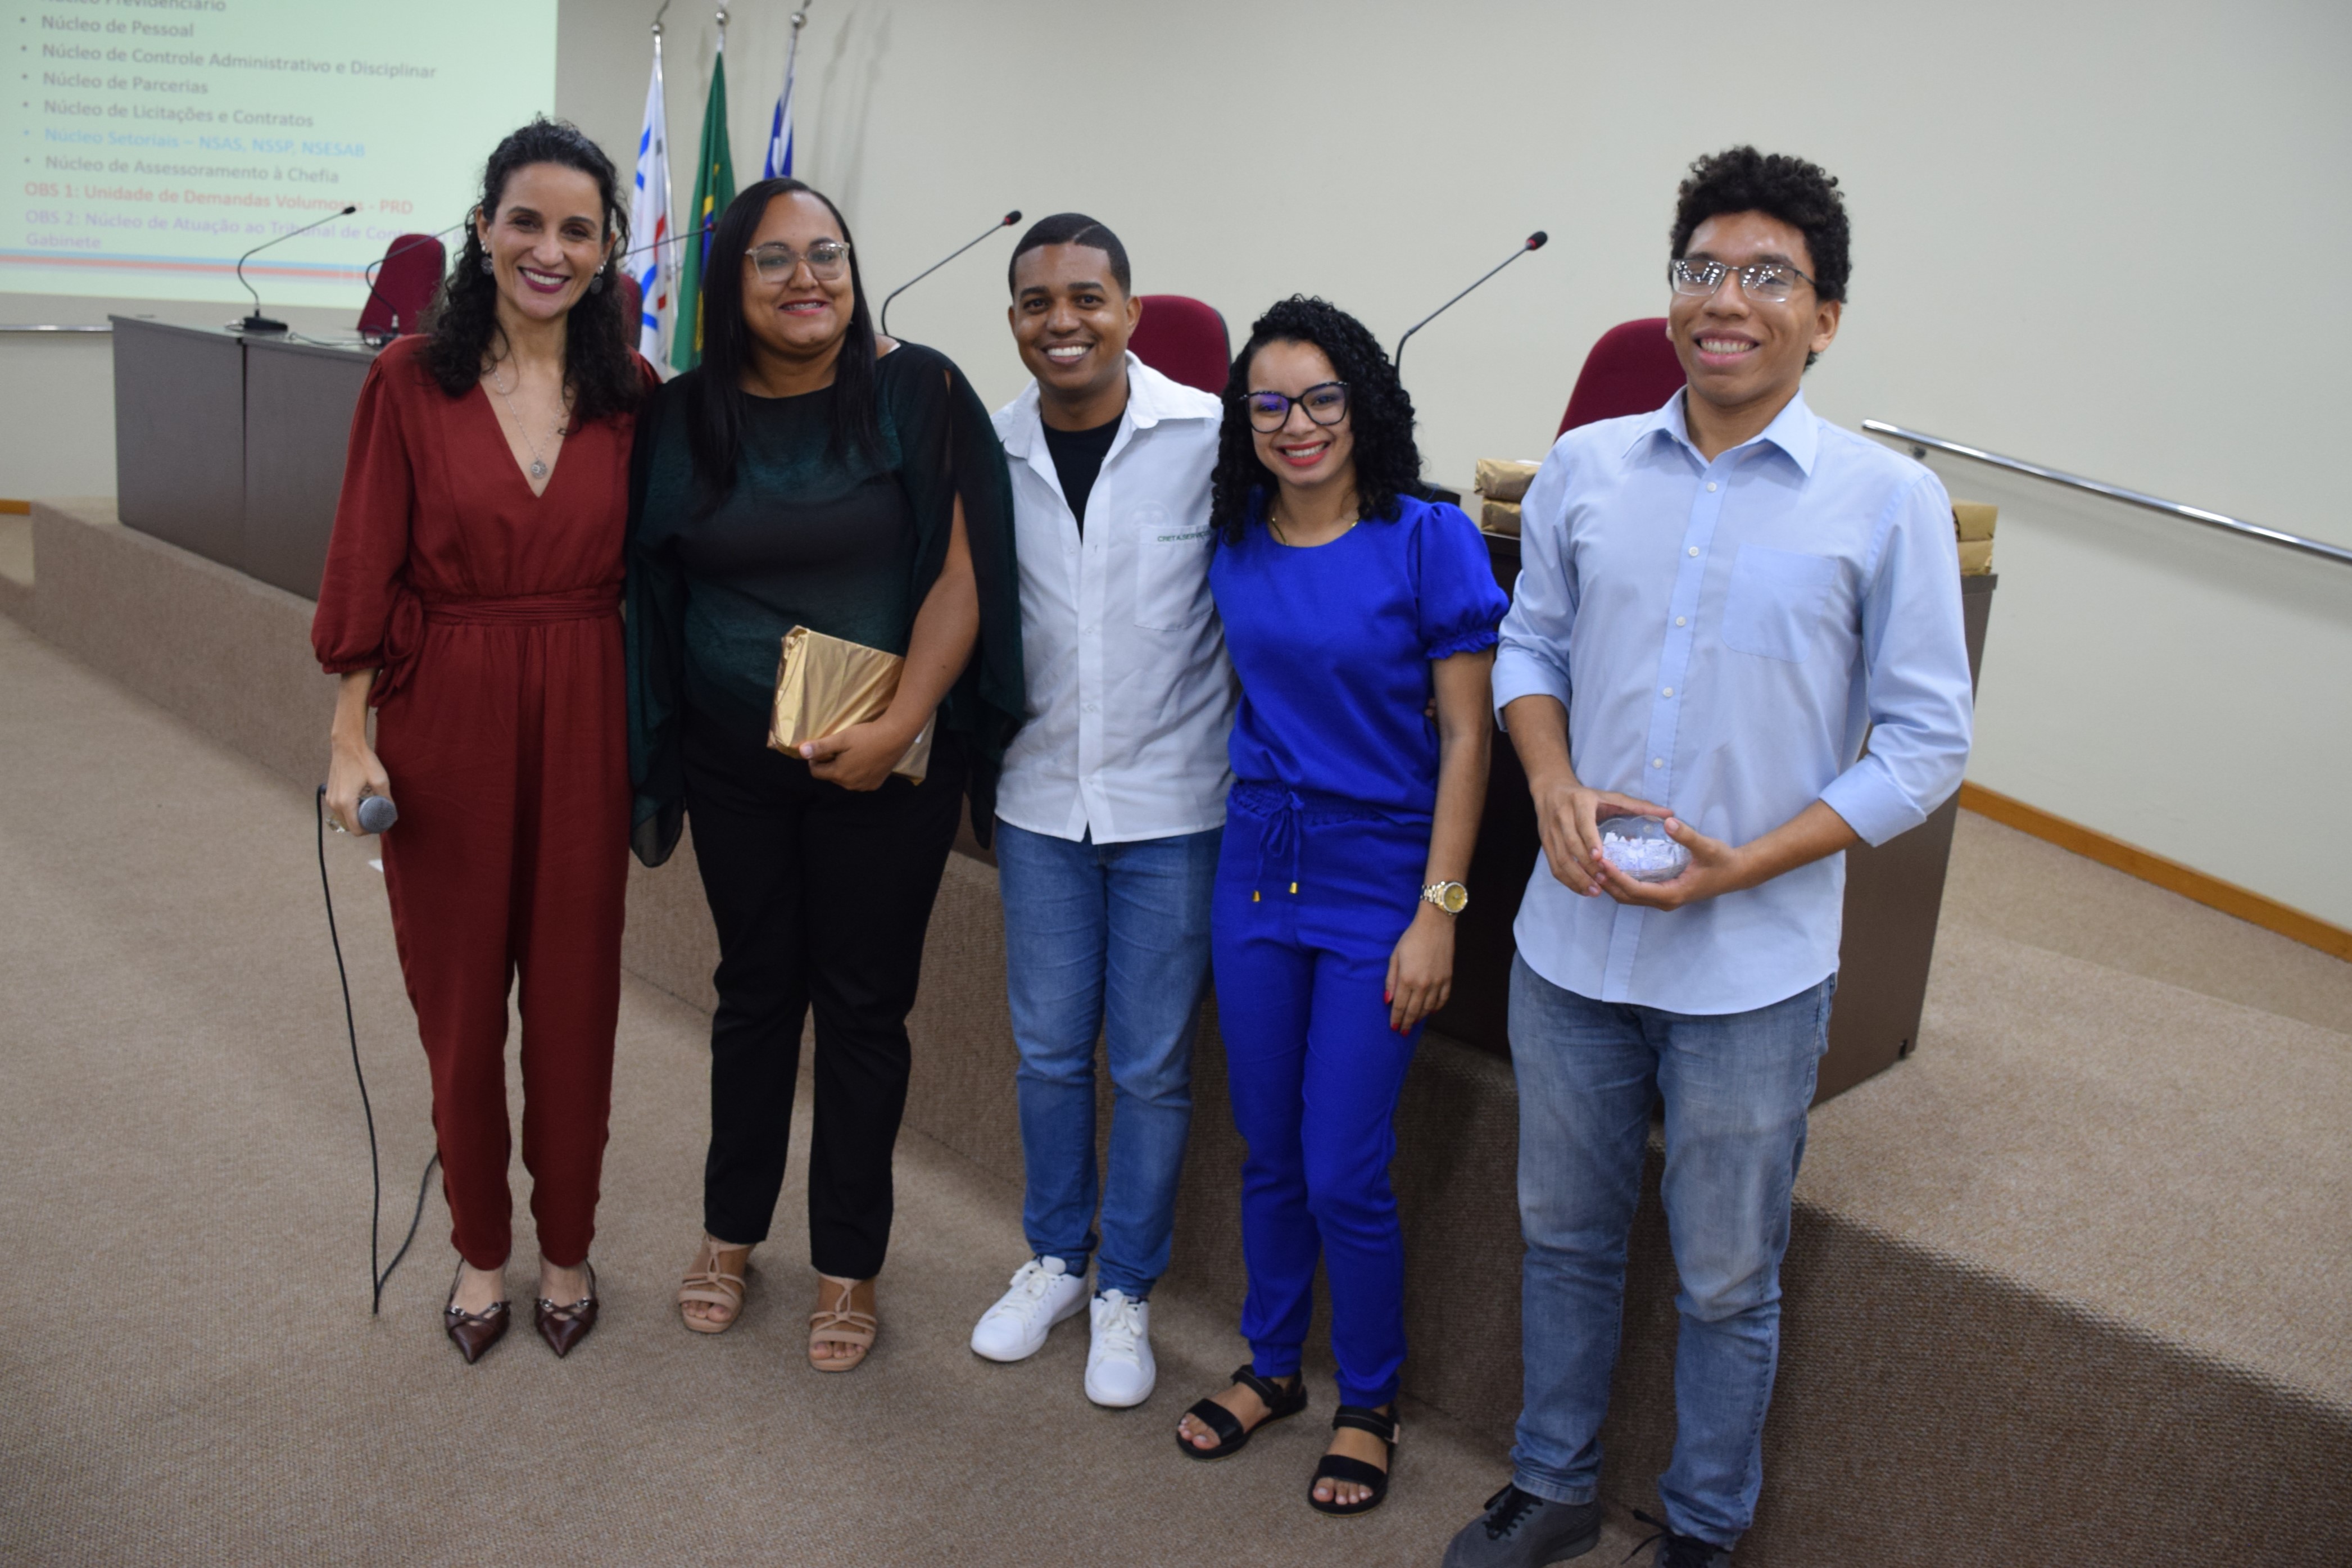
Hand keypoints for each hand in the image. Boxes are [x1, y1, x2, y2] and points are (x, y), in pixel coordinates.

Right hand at [325, 735, 390, 835]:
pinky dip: (350, 810)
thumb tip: (393, 815)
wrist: (347, 745)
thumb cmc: (363, 761)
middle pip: (349, 826)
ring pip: (344, 818)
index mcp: (345, 803)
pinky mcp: (329, 793)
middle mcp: (334, 804)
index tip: (380, 824)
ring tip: (370, 808)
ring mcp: (330, 799)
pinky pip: (340, 809)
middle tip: (377, 817)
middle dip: (364, 825)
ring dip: (356, 817)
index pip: (356, 830)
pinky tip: (361, 802)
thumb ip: (386, 799)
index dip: (369, 831)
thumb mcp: (380, 780)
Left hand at [798, 714, 922, 791]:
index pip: (816, 772)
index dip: (815, 759)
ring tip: (853, 753)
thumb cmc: (866, 736)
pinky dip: (858, 773)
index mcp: (839, 774)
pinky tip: (865, 760)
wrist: (895, 737)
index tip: (822, 748)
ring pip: (845, 779)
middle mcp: (850, 785)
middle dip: (831, 764)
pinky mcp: (875, 784)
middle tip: (840, 748)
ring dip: (844, 769)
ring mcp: (864, 786)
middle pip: (831, 776)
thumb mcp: (841, 738)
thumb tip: (800, 751)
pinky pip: (859, 781)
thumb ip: (820, 746)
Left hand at [1383, 903, 1454, 1032]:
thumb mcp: (1395, 956)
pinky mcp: (1448, 978)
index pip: (1400, 1006)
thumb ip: (1391, 980)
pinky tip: (1430, 1011)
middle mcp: (1423, 984)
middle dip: (1407, 1023)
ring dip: (1420, 1017)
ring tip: (1414, 1022)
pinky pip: (1442, 999)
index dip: (1396, 1018)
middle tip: (1402, 1032)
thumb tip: (1387, 1000)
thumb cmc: (1412, 938)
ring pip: (1428, 1008)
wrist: (1435, 925)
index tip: (1394, 1027)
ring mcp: (1437, 983)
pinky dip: (1436, 1008)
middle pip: (1413, 1010)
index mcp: (1407, 979)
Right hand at [1528, 772, 1668, 897]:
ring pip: (1561, 858)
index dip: (1590, 841)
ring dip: (1577, 877)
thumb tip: (1670, 814)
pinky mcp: (1545, 842)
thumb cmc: (1587, 796)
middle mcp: (1562, 816)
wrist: (1551, 790)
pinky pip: (1554, 865)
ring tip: (1595, 891)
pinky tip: (1582, 889)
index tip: (1600, 858)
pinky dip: (1567, 880)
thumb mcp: (1611, 797)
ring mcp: (1550, 830)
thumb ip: (1638, 806)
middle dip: (1587, 866)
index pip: (1583, 824)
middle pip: (1571, 845)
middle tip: (1604, 882)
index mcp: (1580, 802)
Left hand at [1593, 815, 1751, 909]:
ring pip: (1629, 897)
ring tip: (1595, 864)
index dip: (1616, 876)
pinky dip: (1622, 883)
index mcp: (1672, 894)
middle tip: (1590, 862)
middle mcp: (1665, 901)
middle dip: (1607, 882)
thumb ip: (1687, 835)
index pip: (1635, 889)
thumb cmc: (1723, 860)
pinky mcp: (1665, 894)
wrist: (1737, 873)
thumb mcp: (1707, 846)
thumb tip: (1668, 821)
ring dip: (1611, 884)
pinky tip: (1612, 867)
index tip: (1602, 861)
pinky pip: (1637, 892)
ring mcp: (1664, 900)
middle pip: (1626, 897)